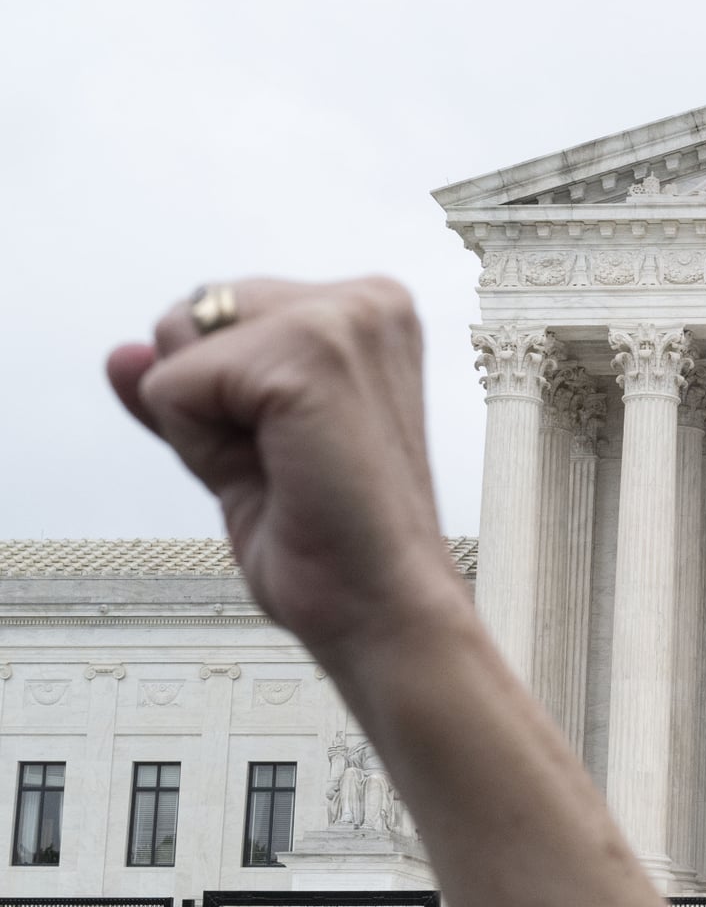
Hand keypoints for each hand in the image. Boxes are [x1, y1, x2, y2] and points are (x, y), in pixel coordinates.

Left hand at [107, 279, 469, 665]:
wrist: (382, 606)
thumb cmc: (332, 539)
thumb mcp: (243, 446)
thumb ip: (187, 389)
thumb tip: (121, 354)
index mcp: (369, 311)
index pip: (219, 312)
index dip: (226, 395)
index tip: (297, 449)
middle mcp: (368, 301)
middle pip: (194, 313)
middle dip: (210, 399)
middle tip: (288, 464)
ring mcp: (345, 319)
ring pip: (179, 345)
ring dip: (207, 425)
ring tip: (287, 470)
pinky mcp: (312, 352)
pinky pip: (174, 384)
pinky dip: (200, 446)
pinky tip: (279, 475)